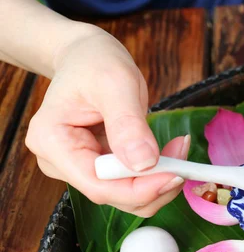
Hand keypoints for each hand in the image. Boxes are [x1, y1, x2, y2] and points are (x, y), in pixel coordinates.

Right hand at [25, 27, 187, 216]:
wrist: (87, 57)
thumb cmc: (95, 62)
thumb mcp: (115, 83)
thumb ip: (128, 124)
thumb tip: (144, 163)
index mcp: (52, 141)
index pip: (97, 184)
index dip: (139, 188)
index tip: (176, 174)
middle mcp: (60, 162)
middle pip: (114, 195)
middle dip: (154, 182)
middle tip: (183, 152)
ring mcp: (79, 168)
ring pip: (126, 195)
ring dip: (159, 179)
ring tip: (178, 146)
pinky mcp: (99, 168)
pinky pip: (132, 183)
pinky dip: (156, 173)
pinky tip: (170, 150)